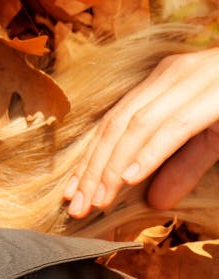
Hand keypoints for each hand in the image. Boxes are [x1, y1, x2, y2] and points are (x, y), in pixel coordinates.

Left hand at [63, 47, 218, 217]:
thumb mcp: (211, 138)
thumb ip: (180, 165)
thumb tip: (154, 201)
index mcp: (162, 80)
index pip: (113, 121)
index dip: (90, 157)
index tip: (73, 191)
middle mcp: (171, 75)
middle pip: (116, 124)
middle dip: (93, 167)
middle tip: (78, 203)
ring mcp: (193, 79)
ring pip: (137, 125)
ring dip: (112, 165)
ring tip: (97, 196)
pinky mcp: (214, 93)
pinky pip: (173, 126)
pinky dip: (149, 152)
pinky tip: (130, 176)